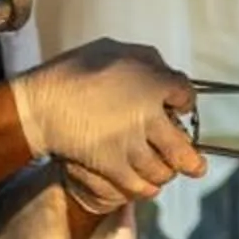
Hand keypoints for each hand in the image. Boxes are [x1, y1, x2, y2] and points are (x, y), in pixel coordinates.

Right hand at [10, 39, 205, 206]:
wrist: (41, 103)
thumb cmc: (73, 72)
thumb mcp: (113, 49)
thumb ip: (144, 59)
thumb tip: (163, 71)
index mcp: (153, 83)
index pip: (185, 95)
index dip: (186, 103)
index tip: (182, 109)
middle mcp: (149, 115)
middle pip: (182, 147)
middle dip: (191, 160)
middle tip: (197, 167)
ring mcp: (131, 143)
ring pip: (161, 169)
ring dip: (165, 174)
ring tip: (166, 174)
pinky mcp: (112, 164)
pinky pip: (138, 185)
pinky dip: (145, 189)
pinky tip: (147, 187)